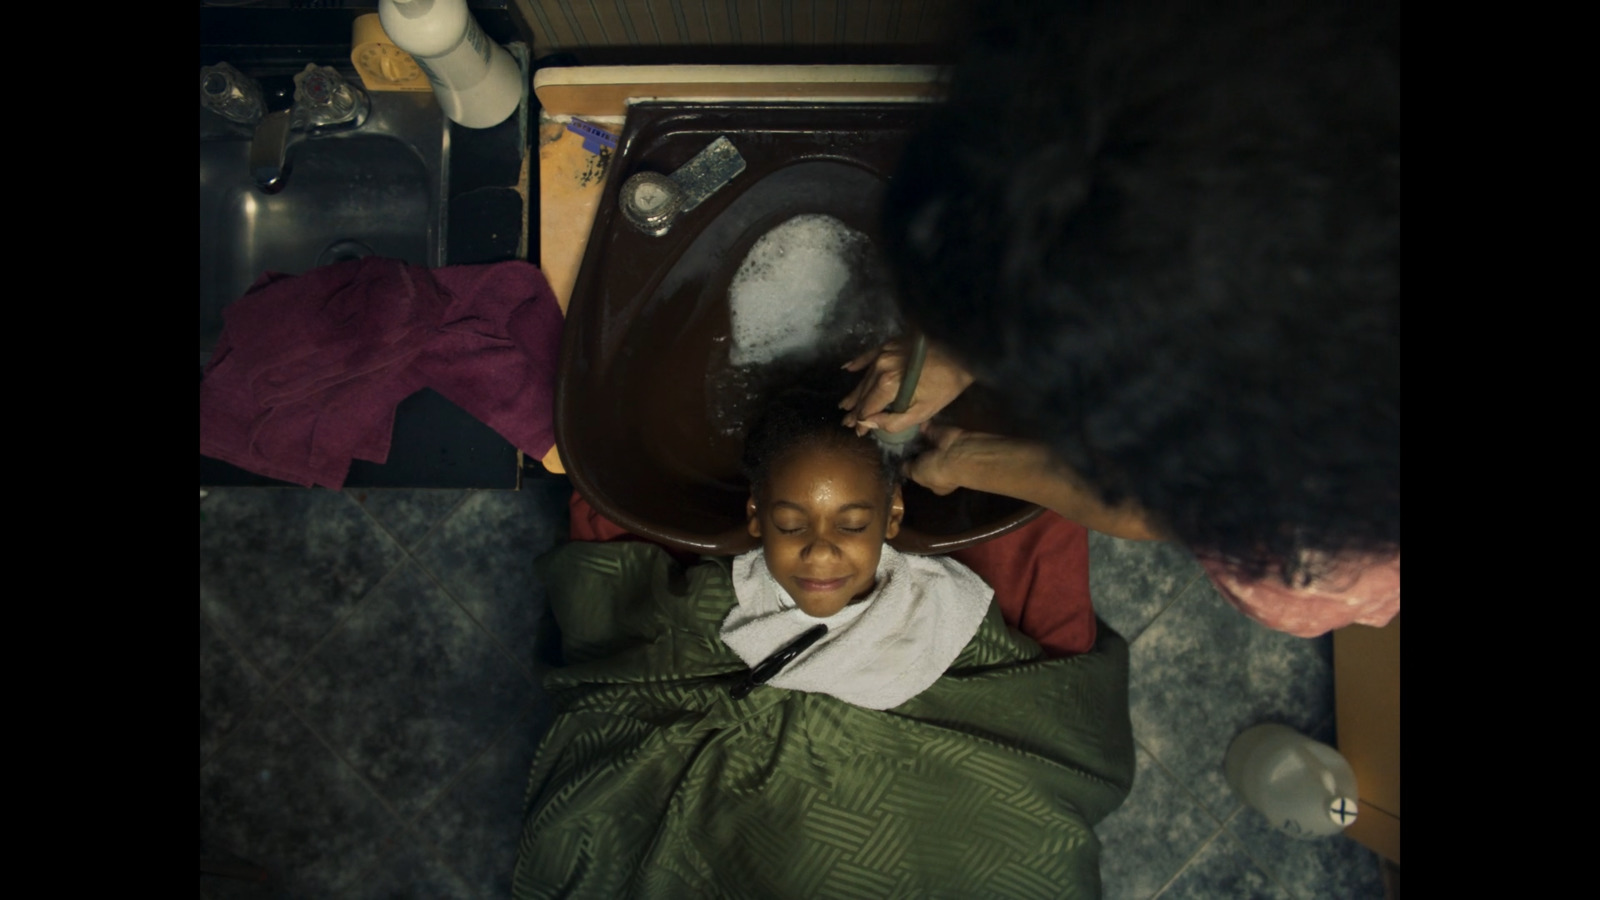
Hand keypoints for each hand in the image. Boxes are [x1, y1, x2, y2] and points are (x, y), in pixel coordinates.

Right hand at [838, 339, 974, 437]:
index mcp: (888, 385)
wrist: (960, 352)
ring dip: (855, 392)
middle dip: (855, 410)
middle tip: (846, 422)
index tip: (857, 432)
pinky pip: (868, 355)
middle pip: (864, 393)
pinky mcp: (889, 344)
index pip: (868, 408)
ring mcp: (883, 354)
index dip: (861, 422)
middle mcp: (880, 367)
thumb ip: (894, 421)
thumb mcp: (923, 411)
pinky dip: (858, 363)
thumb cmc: (945, 386)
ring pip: (865, 377)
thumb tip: (868, 423)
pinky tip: (847, 369)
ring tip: (845, 405)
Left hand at [902, 423, 984, 495]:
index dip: (910, 469)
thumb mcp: (917, 475)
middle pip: (922, 457)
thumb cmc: (936, 471)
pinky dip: (917, 426)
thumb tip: (900, 465)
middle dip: (910, 452)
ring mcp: (940, 448)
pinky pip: (926, 428)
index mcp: (936, 481)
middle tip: (891, 445)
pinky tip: (903, 424)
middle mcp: (939, 465)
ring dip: (912, 438)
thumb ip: (907, 469)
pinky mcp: (940, 432)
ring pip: (922, 442)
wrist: (956, 452)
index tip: (897, 462)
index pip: (921, 475)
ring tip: (895, 434)